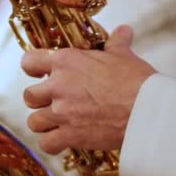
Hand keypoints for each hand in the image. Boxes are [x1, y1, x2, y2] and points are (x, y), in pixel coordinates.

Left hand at [21, 25, 155, 154]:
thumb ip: (116, 43)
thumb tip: (123, 32)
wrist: (146, 110)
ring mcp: (61, 112)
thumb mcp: (124, 56)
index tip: (39, 74)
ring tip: (58, 124)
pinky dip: (51, 144)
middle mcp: (58, 86)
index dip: (32, 69)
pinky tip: (62, 141)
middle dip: (39, 101)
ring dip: (44, 124)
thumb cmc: (136, 81)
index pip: (29, 62)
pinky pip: (45, 143)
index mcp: (66, 62)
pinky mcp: (69, 135)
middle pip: (29, 96)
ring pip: (34, 122)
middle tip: (54, 103)